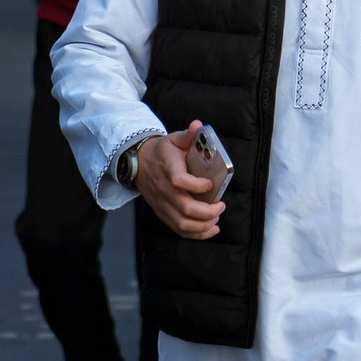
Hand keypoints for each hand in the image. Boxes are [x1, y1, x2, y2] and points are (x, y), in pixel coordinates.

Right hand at [134, 123, 224, 239]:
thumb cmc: (161, 152)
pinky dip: (196, 234)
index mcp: (168, 169)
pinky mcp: (162, 213)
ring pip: (182, 223)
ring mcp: (162, 204)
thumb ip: (187, 135)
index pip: (179, 180)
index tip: (210, 184)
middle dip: (207, 211)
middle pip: (184, 207)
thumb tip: (198, 126)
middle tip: (221, 205)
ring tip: (217, 217)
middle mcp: (164, 189)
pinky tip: (210, 229)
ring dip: (203, 225)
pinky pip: (179, 229)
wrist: (139, 163)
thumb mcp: (173, 139)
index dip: (197, 185)